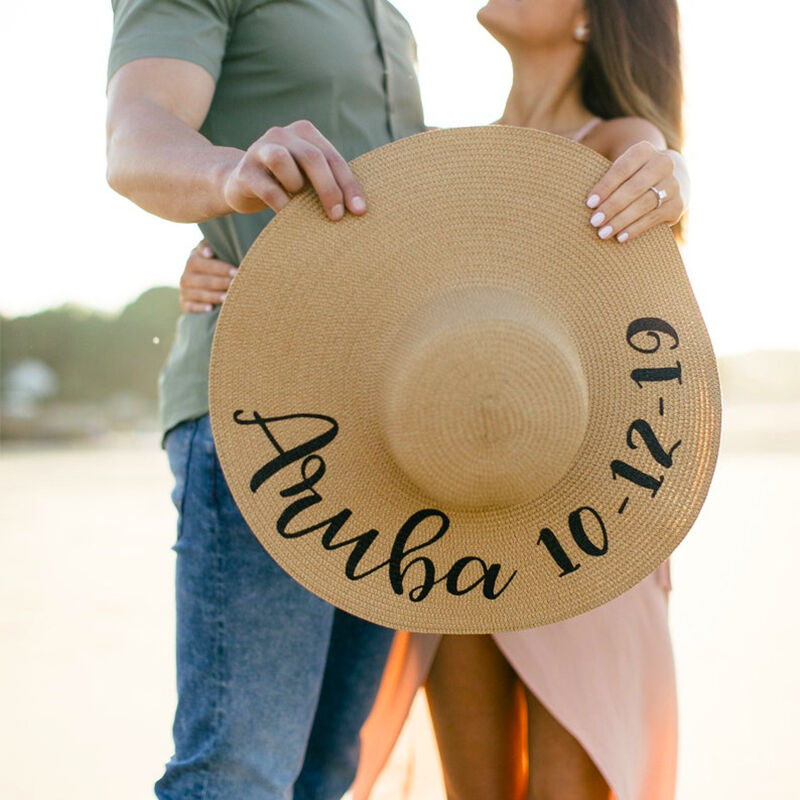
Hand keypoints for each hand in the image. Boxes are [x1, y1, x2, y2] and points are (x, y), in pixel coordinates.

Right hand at [179, 240, 235, 312]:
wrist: (202, 286)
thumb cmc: (217, 267)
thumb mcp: (216, 254)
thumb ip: (217, 248)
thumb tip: (210, 250)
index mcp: (194, 258)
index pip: (203, 262)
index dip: (219, 267)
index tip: (234, 271)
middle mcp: (187, 274)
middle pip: (203, 279)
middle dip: (221, 282)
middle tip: (236, 284)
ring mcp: (184, 290)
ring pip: (198, 293)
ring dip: (213, 295)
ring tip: (227, 297)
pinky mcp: (185, 304)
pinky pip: (191, 306)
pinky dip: (200, 307)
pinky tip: (211, 308)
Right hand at [221, 119, 366, 220]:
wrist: (239, 184)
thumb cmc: (285, 183)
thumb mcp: (308, 176)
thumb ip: (328, 180)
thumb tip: (359, 208)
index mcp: (304, 132)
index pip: (332, 157)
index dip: (348, 185)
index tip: (360, 211)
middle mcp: (281, 134)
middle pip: (312, 158)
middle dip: (329, 189)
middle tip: (337, 216)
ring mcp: (259, 149)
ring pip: (282, 161)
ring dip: (296, 187)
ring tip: (298, 203)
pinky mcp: (245, 171)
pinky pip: (267, 188)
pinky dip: (281, 205)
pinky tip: (287, 216)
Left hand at [584, 141, 685, 242]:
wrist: (665, 181)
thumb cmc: (628, 176)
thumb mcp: (618, 168)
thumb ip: (599, 172)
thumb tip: (570, 177)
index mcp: (644, 150)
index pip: (623, 168)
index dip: (606, 186)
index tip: (589, 203)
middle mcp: (663, 163)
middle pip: (635, 187)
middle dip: (612, 206)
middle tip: (594, 221)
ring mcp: (673, 185)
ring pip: (645, 204)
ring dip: (621, 220)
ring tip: (603, 233)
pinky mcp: (677, 205)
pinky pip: (654, 218)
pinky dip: (635, 229)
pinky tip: (620, 238)